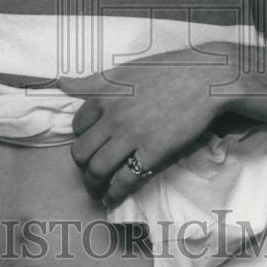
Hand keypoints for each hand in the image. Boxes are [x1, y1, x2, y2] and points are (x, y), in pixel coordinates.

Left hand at [58, 45, 237, 206]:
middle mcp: (113, 116)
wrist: (206, 77)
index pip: (78, 124)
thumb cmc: (168, 69)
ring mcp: (132, 136)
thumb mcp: (125, 69)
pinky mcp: (152, 152)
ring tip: (96, 189)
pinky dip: (114, 193)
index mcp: (105, 94)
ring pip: (97, 169)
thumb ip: (93, 81)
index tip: (89, 144)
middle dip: (82, 165)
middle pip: (81, 151)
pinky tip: (112, 198)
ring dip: (93, 184)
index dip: (81, 137)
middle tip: (89, 170)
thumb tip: (61, 83)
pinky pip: (125, 180)